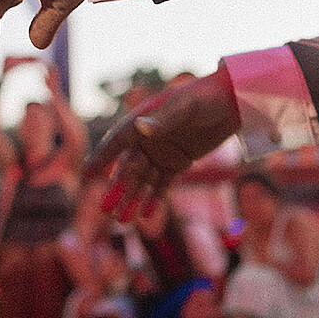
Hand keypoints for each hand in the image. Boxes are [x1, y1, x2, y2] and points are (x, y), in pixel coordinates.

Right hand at [84, 70, 239, 220]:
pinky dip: (154, 199)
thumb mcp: (187, 106)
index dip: (101, 157)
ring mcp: (163, 151)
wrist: (233, 102)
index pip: (118, 141)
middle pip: (129, 166)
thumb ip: (165, 119)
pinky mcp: (178, 162)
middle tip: (105, 210)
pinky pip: (162, 183)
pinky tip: (147, 215)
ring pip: (143, 179)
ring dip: (133, 198)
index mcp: (144, 119)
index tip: (85, 174)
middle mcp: (149, 137)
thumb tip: (141, 128)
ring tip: (123, 221)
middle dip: (117, 188)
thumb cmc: (206, 97)